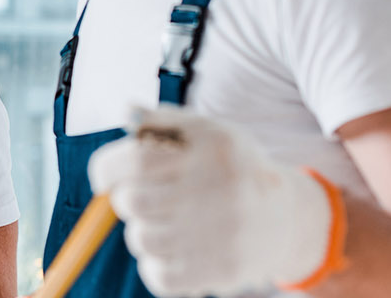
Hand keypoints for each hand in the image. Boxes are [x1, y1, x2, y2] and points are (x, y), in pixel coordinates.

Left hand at [88, 107, 335, 296]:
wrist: (286, 217)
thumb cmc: (229, 167)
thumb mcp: (206, 131)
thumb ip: (162, 119)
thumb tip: (126, 113)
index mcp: (209, 148)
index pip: (137, 161)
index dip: (107, 169)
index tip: (105, 177)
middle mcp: (218, 190)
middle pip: (132, 202)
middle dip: (125, 199)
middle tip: (143, 198)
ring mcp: (222, 234)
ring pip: (141, 240)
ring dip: (141, 232)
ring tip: (163, 222)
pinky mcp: (221, 271)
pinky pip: (159, 276)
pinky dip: (156, 265)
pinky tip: (173, 249)